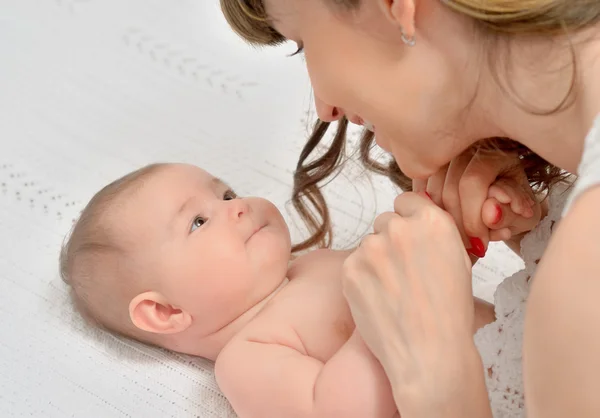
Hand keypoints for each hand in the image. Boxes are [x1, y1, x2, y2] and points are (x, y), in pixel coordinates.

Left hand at [342, 192, 479, 413]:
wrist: (430, 354)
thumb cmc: (450, 314)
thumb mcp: (459, 262)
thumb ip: (438, 234)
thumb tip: (421, 216)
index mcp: (432, 221)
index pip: (408, 200)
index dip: (410, 220)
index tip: (412, 238)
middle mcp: (398, 228)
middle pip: (385, 221)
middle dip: (392, 240)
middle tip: (403, 271)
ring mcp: (371, 248)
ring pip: (368, 244)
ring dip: (376, 260)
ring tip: (392, 291)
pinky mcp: (350, 269)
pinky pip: (354, 264)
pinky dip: (362, 278)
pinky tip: (379, 299)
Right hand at [413, 147, 541, 257]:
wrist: (507, 202)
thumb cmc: (516, 207)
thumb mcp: (523, 214)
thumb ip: (509, 214)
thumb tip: (490, 214)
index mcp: (494, 152)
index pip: (473, 182)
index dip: (474, 218)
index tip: (481, 244)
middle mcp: (465, 147)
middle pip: (448, 187)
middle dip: (457, 225)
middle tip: (468, 248)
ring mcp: (443, 155)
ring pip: (429, 190)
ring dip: (441, 221)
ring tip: (457, 240)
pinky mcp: (427, 167)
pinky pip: (418, 191)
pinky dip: (428, 212)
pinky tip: (442, 226)